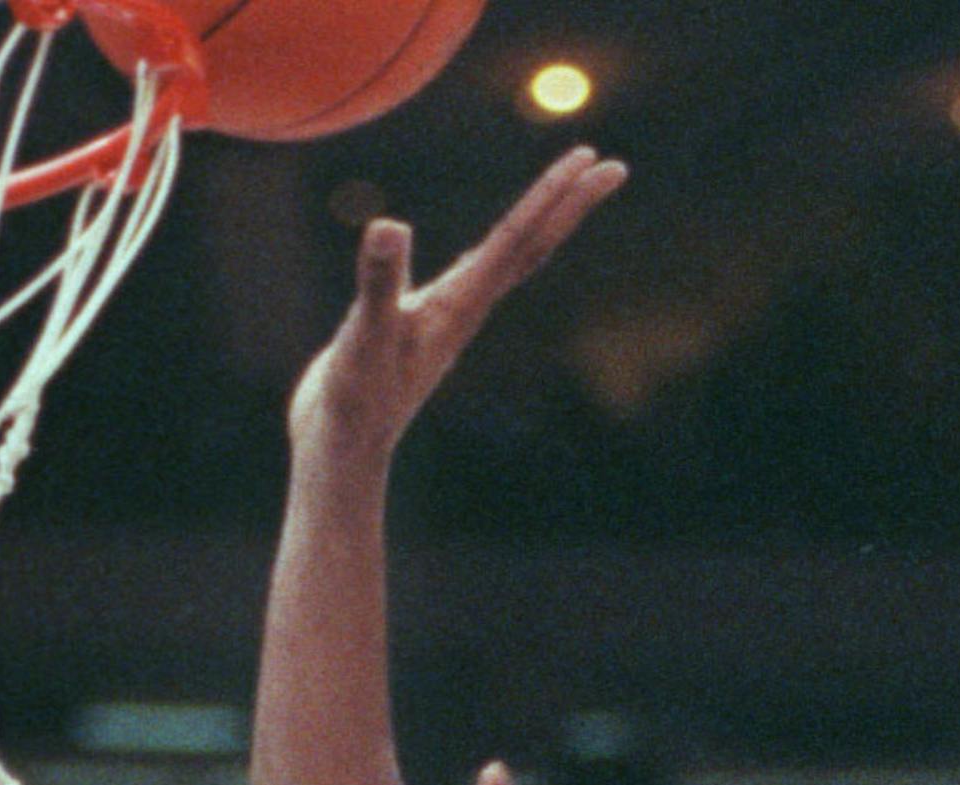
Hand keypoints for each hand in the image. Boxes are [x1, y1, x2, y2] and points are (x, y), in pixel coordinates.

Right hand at [287, 146, 625, 468]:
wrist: (345, 452)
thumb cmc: (356, 402)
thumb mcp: (364, 335)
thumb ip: (379, 282)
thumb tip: (390, 226)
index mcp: (459, 305)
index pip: (516, 239)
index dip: (552, 195)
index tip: (591, 158)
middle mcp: (466, 309)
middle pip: (531, 248)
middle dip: (570, 205)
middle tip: (614, 166)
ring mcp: (449, 319)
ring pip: (508, 263)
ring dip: (539, 225)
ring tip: (564, 195)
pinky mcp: (425, 327)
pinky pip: (471, 277)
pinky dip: (490, 251)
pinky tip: (486, 247)